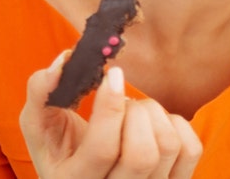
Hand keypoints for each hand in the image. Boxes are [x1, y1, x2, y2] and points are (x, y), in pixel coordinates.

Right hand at [21, 52, 201, 178]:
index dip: (110, 107)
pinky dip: (175, 124)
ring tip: (133, 112)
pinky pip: (190, 148)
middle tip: (122, 101)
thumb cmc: (61, 144)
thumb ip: (42, 92)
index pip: (103, 149)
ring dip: (153, 114)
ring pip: (168, 147)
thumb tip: (65, 60)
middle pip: (142, 155)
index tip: (113, 74)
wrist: (84, 170)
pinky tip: (153, 125)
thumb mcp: (39, 123)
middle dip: (135, 112)